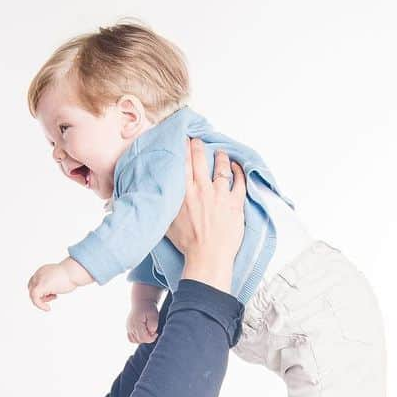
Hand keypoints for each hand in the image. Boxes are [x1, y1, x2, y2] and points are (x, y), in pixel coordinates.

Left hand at [28, 257, 92, 311]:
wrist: (73, 272)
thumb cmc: (71, 275)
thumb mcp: (59, 278)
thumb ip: (53, 283)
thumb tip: (52, 292)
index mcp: (42, 271)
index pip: (34, 282)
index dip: (41, 291)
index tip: (52, 294)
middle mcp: (39, 274)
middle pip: (32, 288)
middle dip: (41, 295)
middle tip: (53, 296)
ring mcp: (39, 279)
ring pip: (32, 294)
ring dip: (42, 300)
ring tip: (54, 297)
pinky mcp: (41, 286)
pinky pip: (35, 298)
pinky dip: (40, 305)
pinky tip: (48, 308)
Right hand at [127, 286, 162, 342]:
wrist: (141, 302)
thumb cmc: (148, 308)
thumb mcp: (153, 314)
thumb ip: (153, 324)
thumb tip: (151, 332)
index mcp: (137, 323)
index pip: (144, 337)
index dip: (151, 338)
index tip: (156, 333)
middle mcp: (130, 327)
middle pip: (140, 340)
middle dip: (148, 338)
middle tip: (153, 332)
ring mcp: (128, 328)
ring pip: (135, 340)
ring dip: (143, 339)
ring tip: (148, 332)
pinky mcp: (128, 328)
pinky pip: (131, 338)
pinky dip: (138, 339)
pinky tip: (143, 333)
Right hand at [165, 138, 246, 293]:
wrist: (208, 256)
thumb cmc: (188, 244)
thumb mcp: (167, 224)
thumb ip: (166, 207)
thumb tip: (157, 199)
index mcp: (185, 193)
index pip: (183, 163)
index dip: (184, 148)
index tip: (183, 139)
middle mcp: (202, 189)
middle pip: (200, 159)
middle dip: (199, 146)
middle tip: (198, 140)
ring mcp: (220, 195)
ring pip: (221, 168)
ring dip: (221, 157)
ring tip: (221, 153)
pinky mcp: (235, 203)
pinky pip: (239, 182)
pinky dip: (238, 172)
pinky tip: (237, 167)